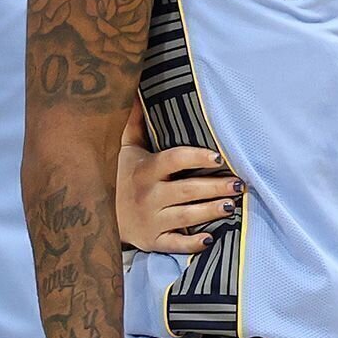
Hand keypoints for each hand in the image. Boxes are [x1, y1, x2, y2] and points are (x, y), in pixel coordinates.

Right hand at [116, 104, 240, 253]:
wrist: (97, 215)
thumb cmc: (121, 176)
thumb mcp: (126, 149)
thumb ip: (136, 122)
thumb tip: (141, 92)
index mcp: (145, 170)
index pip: (174, 159)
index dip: (197, 157)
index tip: (218, 157)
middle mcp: (148, 195)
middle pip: (188, 190)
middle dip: (215, 187)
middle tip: (240, 184)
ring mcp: (151, 220)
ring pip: (187, 217)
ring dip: (212, 212)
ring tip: (233, 205)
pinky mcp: (153, 241)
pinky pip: (176, 244)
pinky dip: (193, 244)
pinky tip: (211, 239)